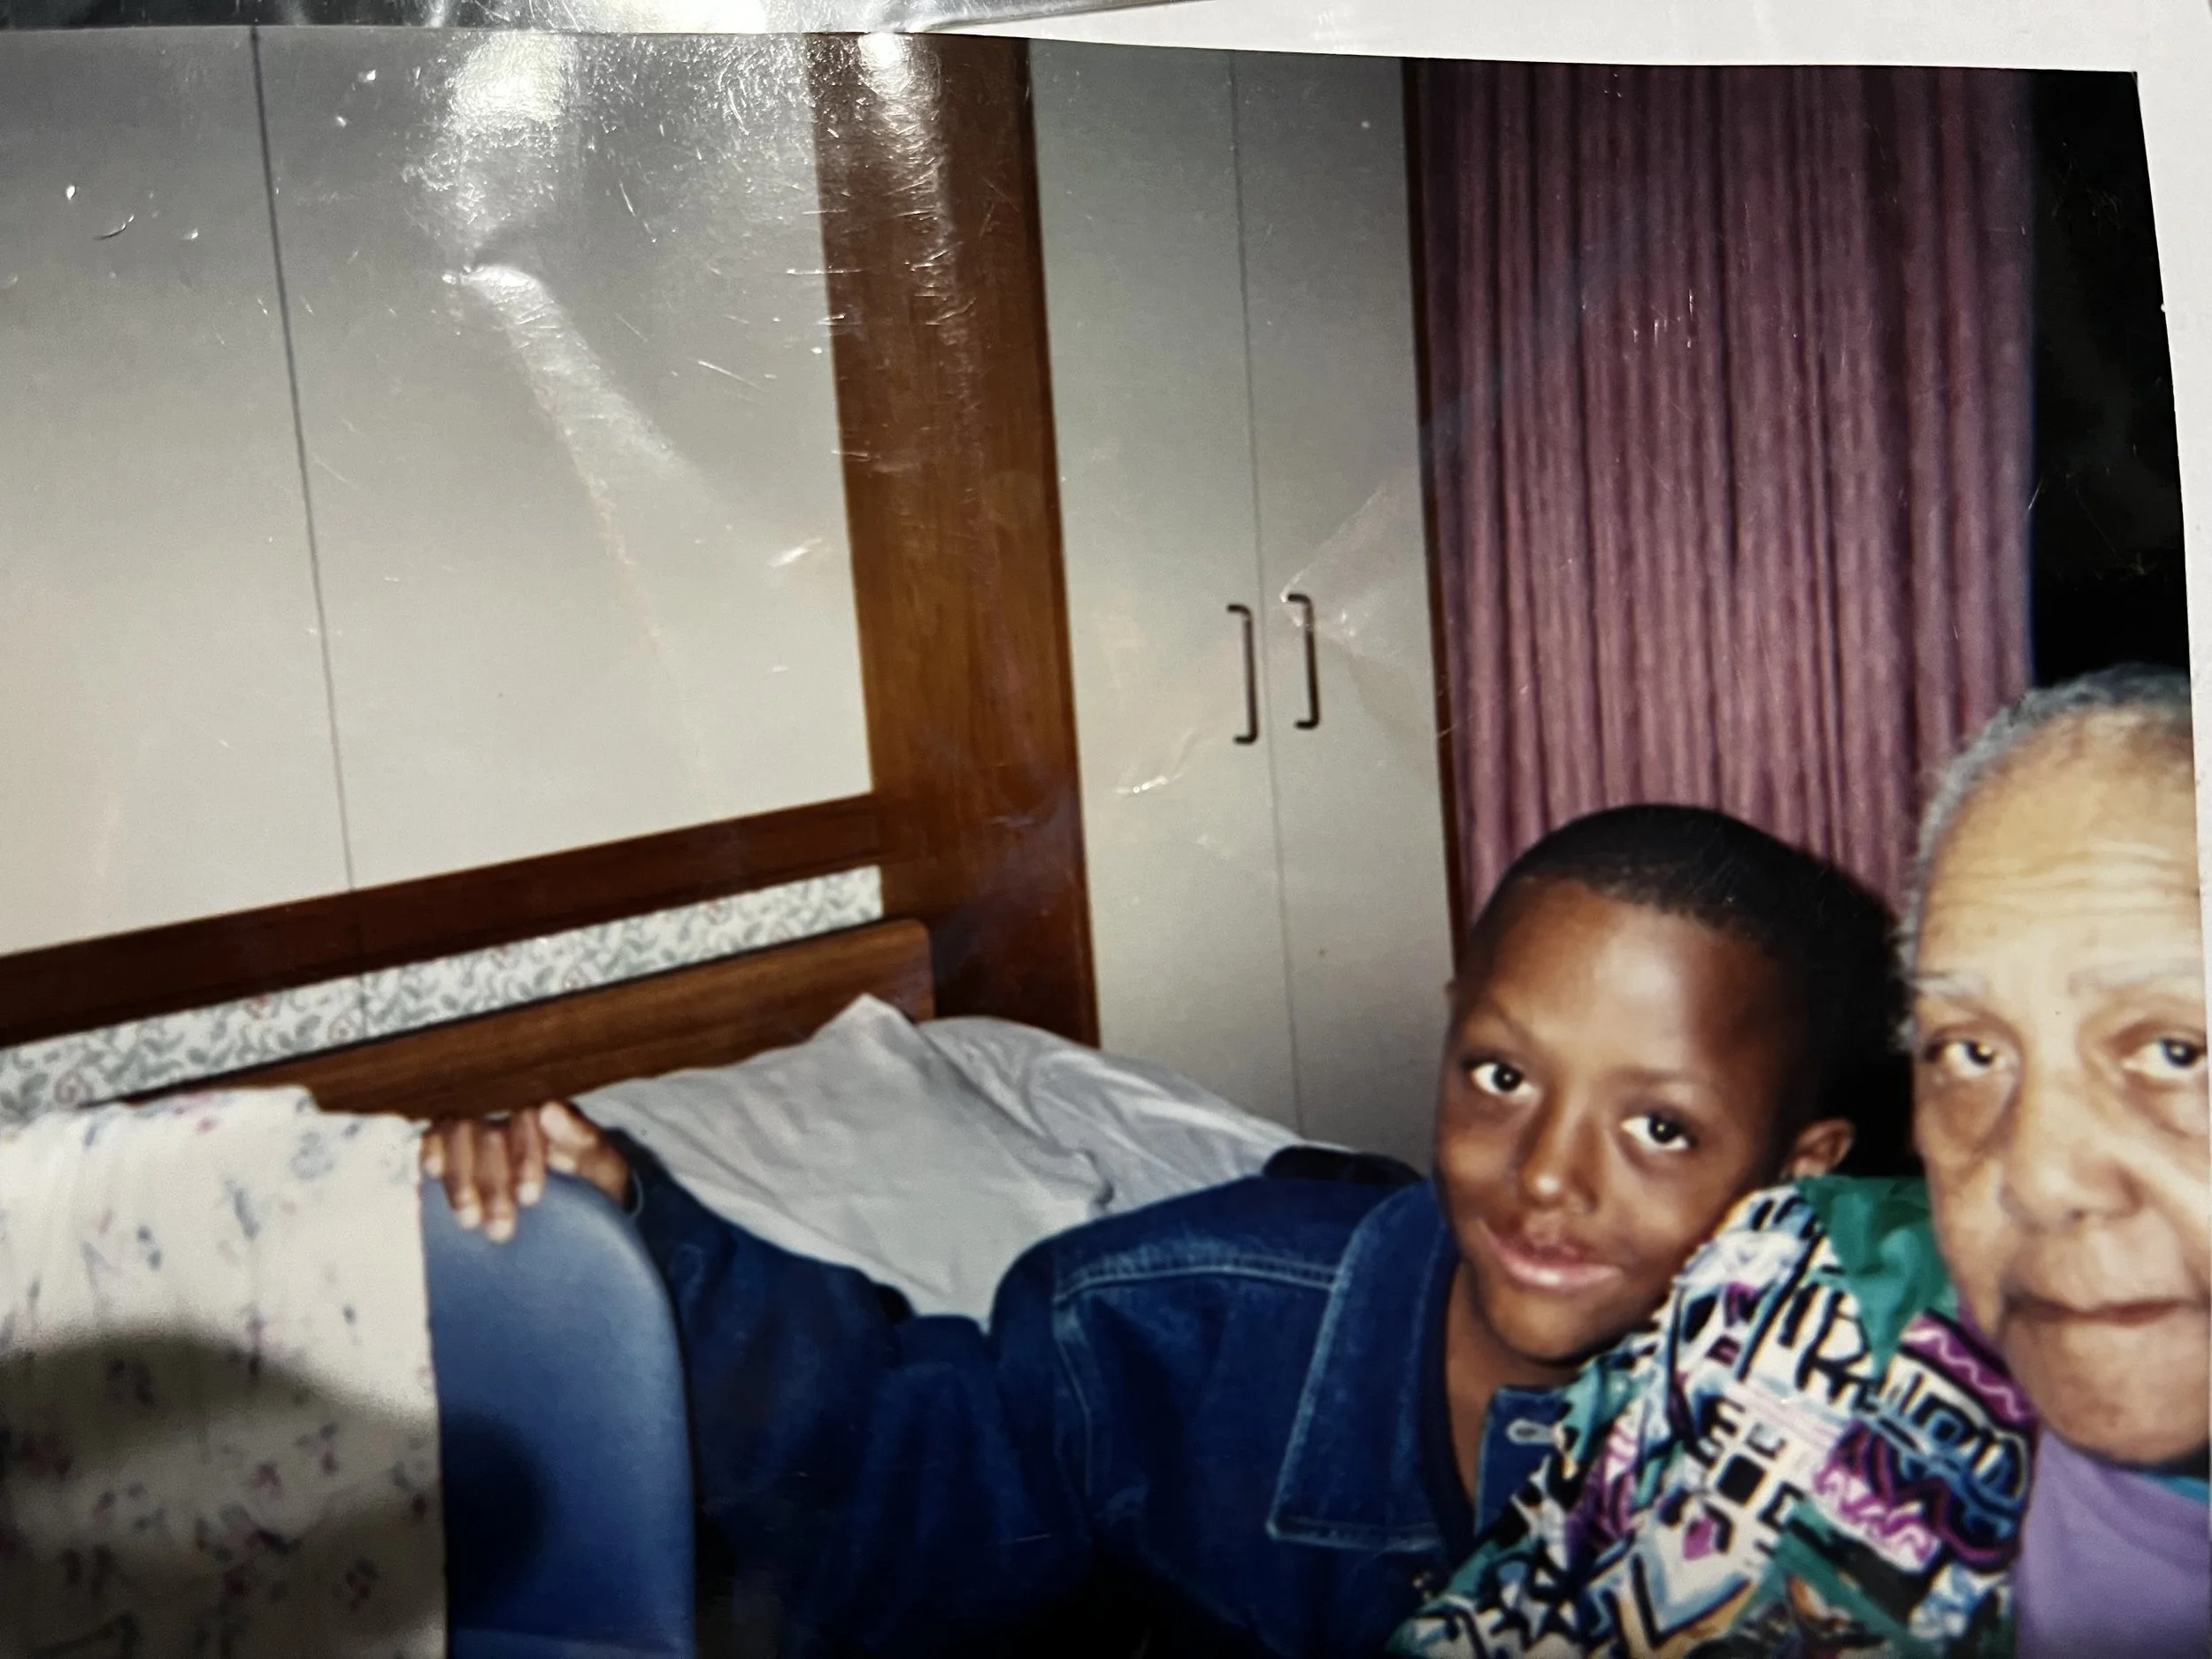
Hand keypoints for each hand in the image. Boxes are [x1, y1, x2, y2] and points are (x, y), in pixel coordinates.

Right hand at [419, 1102, 631, 1241]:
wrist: (585, 1214)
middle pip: (489, 1133)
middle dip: (492, 1183)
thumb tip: (549, 1109)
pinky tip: (429, 1174)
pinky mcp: (454, 1149)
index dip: (524, 1157)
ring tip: (469, 1220)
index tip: (529, 1198)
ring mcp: (481, 1132)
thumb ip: (586, 1143)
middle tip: (500, 1229)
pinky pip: (434, 1137)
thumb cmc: (595, 1188)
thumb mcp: (605, 1171)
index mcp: (549, 1119)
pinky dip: (430, 1151)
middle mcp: (510, 1119)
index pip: (527, 1121)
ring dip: (460, 1177)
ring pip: (458, 1133)